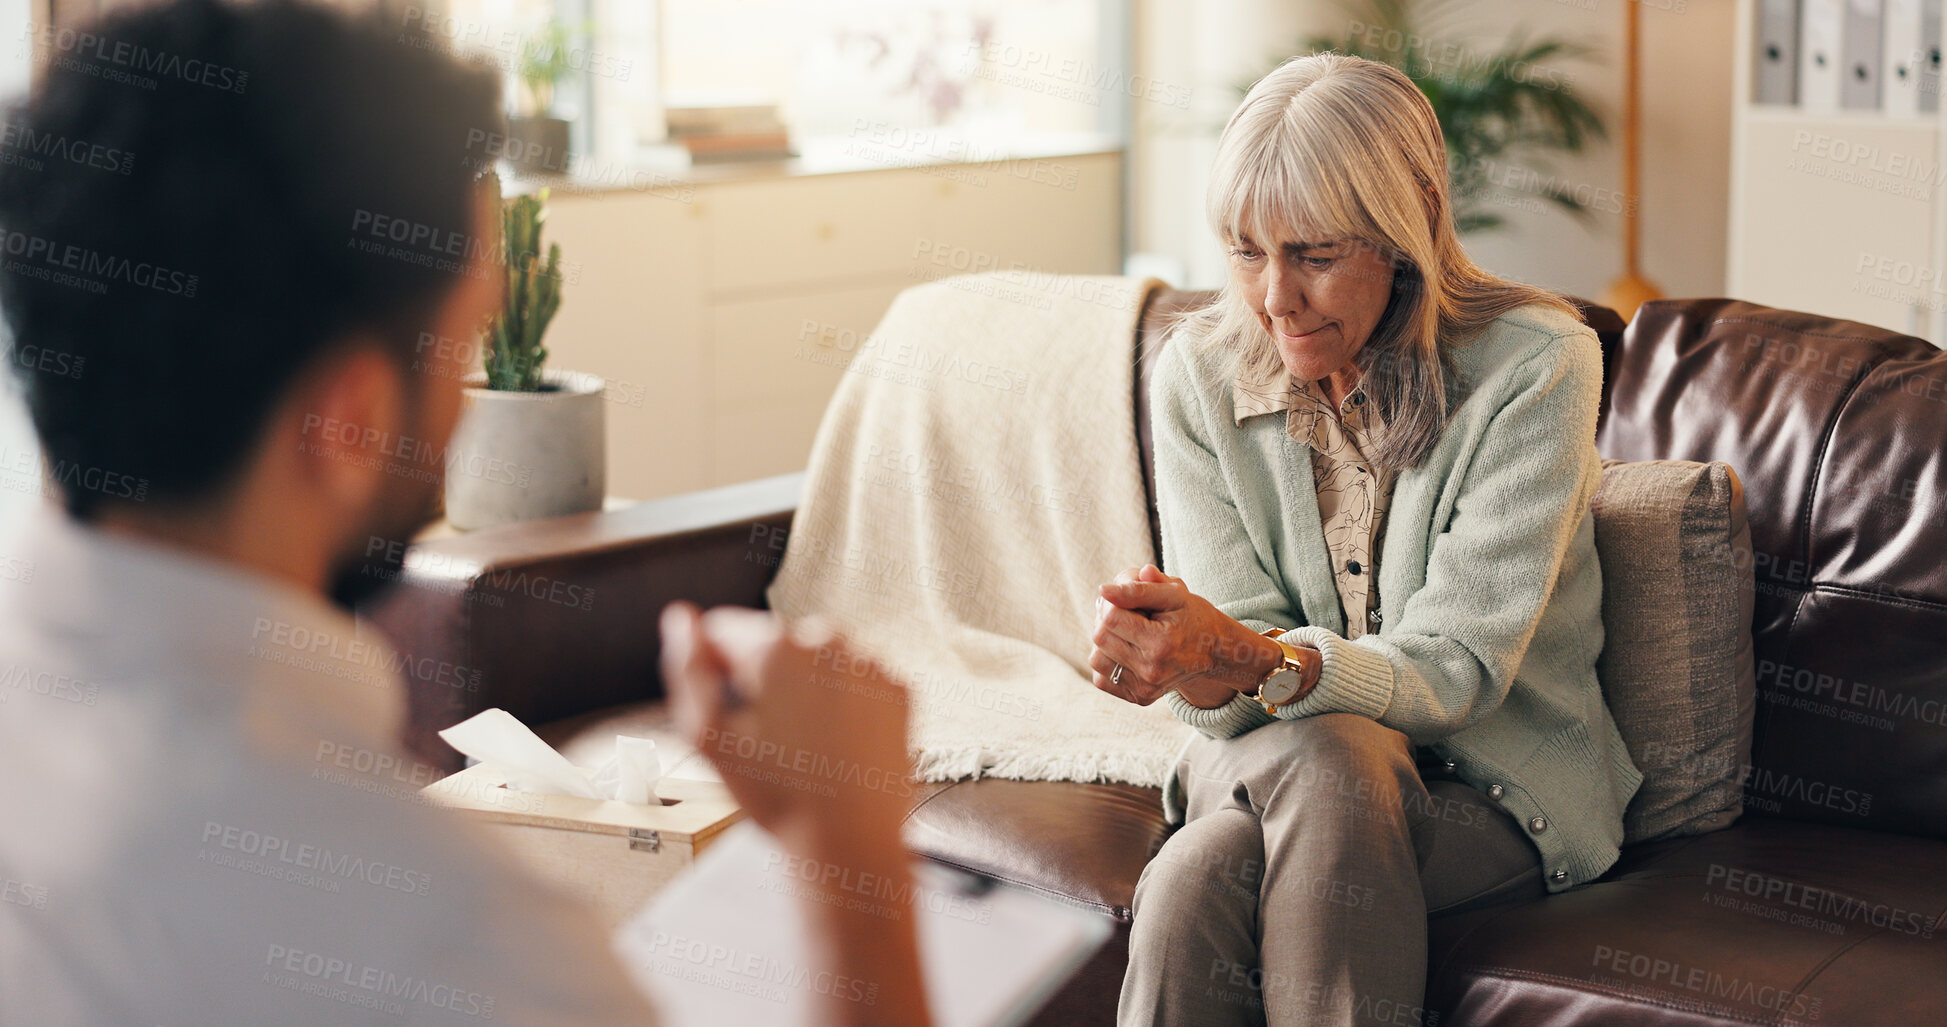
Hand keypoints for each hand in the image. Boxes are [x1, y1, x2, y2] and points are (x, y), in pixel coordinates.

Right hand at [659, 602, 911, 856]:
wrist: (851, 841)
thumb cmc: (778, 796)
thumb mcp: (708, 738)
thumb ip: (687, 668)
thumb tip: (680, 619)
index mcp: (777, 646)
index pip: (722, 629)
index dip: (714, 671)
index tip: (730, 714)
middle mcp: (828, 641)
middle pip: (772, 644)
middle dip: (762, 680)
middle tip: (768, 739)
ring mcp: (869, 664)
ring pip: (815, 663)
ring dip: (804, 691)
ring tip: (806, 748)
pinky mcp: (898, 689)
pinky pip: (854, 681)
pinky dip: (843, 704)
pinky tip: (836, 745)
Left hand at [1088, 564, 1280, 706]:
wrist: (1214, 651)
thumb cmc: (1192, 616)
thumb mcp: (1174, 594)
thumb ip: (1139, 588)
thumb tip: (1103, 590)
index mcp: (1162, 643)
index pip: (1110, 617)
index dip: (1112, 601)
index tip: (1125, 597)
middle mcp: (1152, 671)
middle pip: (1100, 637)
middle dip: (1107, 619)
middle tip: (1127, 612)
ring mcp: (1146, 688)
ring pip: (1096, 659)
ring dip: (1106, 642)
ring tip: (1128, 632)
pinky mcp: (1140, 698)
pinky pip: (1102, 679)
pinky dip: (1109, 662)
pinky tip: (1128, 651)